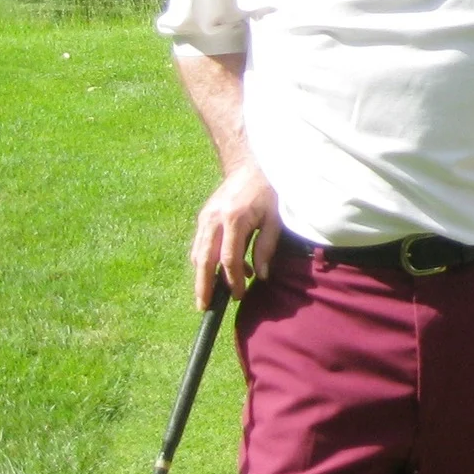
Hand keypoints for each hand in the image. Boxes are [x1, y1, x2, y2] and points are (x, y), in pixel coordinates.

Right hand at [189, 161, 278, 308]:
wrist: (251, 166)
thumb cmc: (270, 192)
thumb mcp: (276, 218)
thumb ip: (267, 247)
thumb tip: (261, 276)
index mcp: (234, 218)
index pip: (229, 258)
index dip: (233, 280)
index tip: (238, 295)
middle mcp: (214, 219)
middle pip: (204, 259)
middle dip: (203, 285)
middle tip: (203, 307)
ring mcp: (205, 217)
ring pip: (197, 253)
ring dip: (201, 276)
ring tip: (206, 296)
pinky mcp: (203, 217)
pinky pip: (200, 244)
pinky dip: (205, 261)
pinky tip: (218, 273)